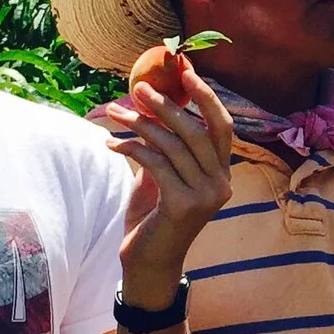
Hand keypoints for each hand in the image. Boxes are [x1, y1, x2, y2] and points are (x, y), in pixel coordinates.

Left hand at [97, 59, 236, 302]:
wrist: (149, 263)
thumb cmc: (153, 218)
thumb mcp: (162, 177)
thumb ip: (164, 147)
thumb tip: (150, 105)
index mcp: (222, 174)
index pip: (221, 126)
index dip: (206, 96)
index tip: (184, 70)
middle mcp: (221, 184)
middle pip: (197, 130)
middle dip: (167, 105)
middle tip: (138, 89)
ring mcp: (206, 196)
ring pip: (173, 145)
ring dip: (140, 124)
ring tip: (114, 114)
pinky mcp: (184, 205)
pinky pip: (156, 164)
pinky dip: (131, 148)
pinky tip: (110, 143)